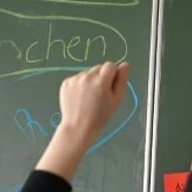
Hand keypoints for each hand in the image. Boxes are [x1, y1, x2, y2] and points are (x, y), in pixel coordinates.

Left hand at [36, 62, 128, 180]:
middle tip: (99, 94)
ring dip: (90, 81)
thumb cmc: (100, 116)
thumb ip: (121, 80)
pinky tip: (80, 97)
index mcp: (101, 81)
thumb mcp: (117, 100)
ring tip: (89, 97)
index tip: (110, 86)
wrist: (78, 126)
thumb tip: (125, 65)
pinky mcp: (66, 82)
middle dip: (101, 77)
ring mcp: (75, 79)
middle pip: (98, 68)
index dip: (112, 75)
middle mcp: (87, 76)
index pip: (110, 65)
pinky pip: (77, 78)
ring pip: (87, 73)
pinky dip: (80, 84)